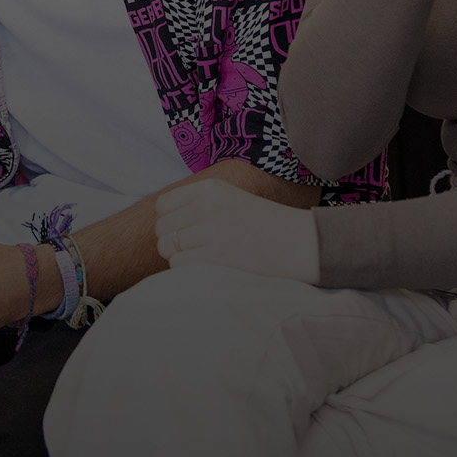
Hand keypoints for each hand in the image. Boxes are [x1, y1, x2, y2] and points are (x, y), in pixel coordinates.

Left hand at [155, 179, 317, 283]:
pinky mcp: (215, 256)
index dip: (167, 220)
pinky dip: (185, 269)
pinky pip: (178, 264)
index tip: (181, 229)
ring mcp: (210, 231)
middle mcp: (206, 206)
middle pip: (161, 227)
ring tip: (198, 256)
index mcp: (209, 188)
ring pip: (166, 247)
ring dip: (177, 255)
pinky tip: (204, 266)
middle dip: (170, 240)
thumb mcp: (230, 197)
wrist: (295, 241)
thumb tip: (163, 218)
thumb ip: (199, 202)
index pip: (163, 204)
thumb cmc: (263, 223)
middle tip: (190, 247)